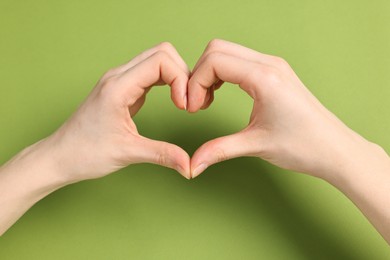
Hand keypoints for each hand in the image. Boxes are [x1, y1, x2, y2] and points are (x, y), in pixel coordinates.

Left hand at [46, 42, 191, 181]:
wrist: (60, 157)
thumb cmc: (85, 153)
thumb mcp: (127, 153)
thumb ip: (162, 155)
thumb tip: (190, 166)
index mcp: (118, 87)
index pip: (161, 61)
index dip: (181, 79)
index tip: (185, 107)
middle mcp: (118, 77)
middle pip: (162, 53)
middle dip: (182, 73)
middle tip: (188, 102)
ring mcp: (119, 80)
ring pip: (157, 59)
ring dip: (176, 76)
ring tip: (183, 102)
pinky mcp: (122, 88)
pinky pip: (150, 72)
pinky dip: (167, 81)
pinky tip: (172, 100)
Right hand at [188, 39, 372, 180]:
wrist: (334, 149)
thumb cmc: (303, 146)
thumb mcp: (255, 146)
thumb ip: (219, 150)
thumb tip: (192, 165)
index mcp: (264, 78)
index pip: (214, 61)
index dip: (195, 83)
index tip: (193, 108)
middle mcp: (269, 64)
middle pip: (217, 49)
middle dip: (199, 74)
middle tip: (197, 103)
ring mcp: (273, 66)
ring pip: (227, 52)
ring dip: (210, 73)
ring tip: (207, 100)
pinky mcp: (275, 72)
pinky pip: (240, 60)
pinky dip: (223, 73)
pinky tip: (222, 93)